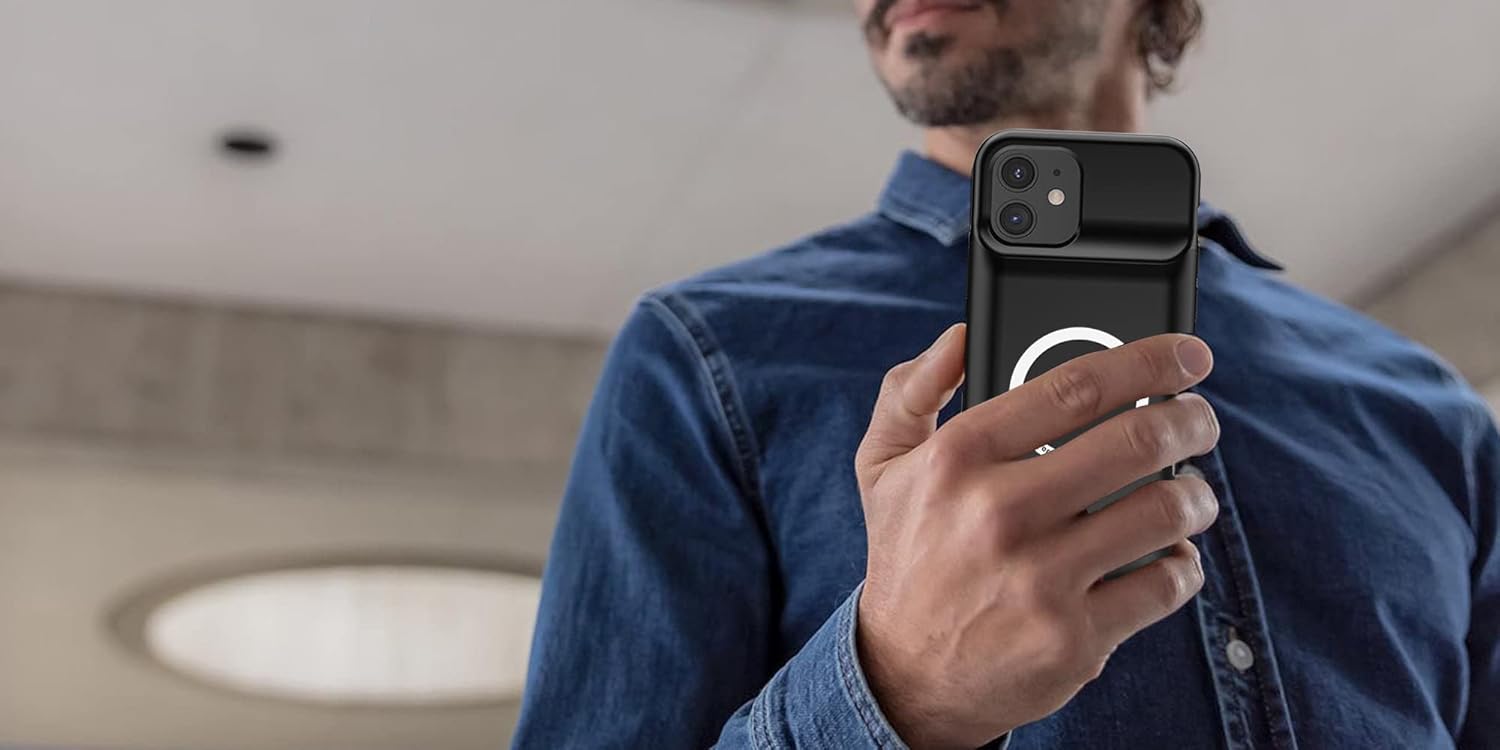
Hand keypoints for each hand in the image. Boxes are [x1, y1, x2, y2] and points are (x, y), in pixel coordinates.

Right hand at [853, 324, 1220, 748]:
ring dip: (1196, 494)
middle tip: (1200, 418)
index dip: (1149, 361)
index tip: (1188, 354)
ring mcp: (1040, 579)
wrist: (904, 673)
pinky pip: (1166, 583)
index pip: (1076, 387)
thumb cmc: (909, 553)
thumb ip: (912, 390)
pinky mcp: (1074, 638)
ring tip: (1189, 492)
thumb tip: (958, 336)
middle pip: (1137, 441)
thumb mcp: (883, 465)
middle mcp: (999, 514)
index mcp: (958, 458)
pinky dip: (1183, 563)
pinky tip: (1168, 554)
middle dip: (1192, 419)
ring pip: (1166, 511)